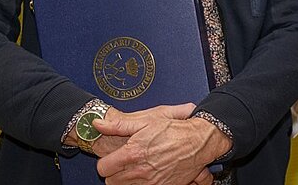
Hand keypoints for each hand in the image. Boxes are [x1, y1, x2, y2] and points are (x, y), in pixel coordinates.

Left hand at [94, 104, 230, 184]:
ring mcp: (151, 182)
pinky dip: (141, 184)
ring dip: (127, 180)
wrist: (199, 141)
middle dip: (115, 172)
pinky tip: (147, 174)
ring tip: (136, 168)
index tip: (112, 158)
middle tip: (123, 163)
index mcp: (132, 153)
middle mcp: (140, 171)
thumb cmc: (175, 130)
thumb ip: (119, 125)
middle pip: (111, 181)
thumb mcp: (147, 120)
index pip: (103, 168)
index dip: (106, 162)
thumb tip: (98, 124)